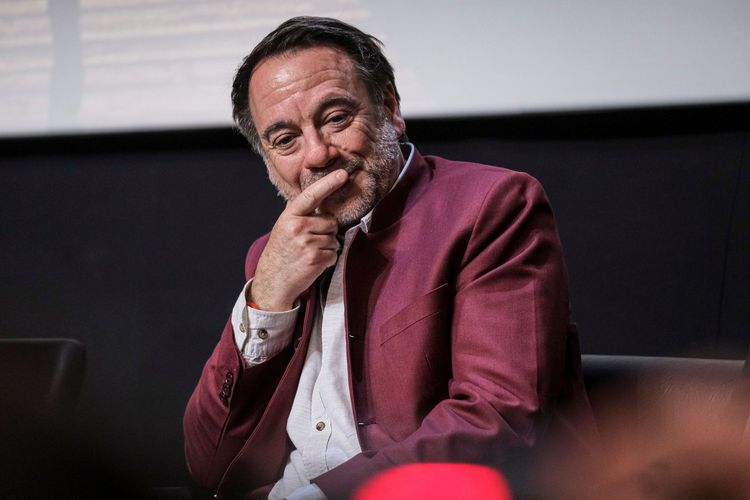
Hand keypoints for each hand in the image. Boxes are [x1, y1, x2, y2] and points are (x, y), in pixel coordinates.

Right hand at [249, 169, 347, 310]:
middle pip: (331, 221)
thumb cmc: (281, 252)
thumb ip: (301, 214)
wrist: (273, 281)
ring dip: (327, 247)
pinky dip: (327, 259)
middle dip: (326, 231)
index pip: (312, 195)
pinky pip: (334, 253)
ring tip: (309, 253)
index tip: (342, 174)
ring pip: (334, 238)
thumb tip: (322, 202)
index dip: (328, 183)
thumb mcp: (284, 227)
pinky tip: (312, 263)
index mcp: (290, 216)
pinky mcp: (316, 259)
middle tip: (309, 242)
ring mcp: (307, 243)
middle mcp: (298, 227)